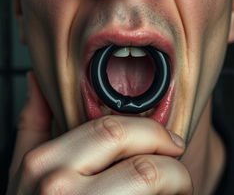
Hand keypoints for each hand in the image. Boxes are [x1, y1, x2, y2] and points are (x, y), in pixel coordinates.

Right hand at [7, 72, 192, 193]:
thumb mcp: (25, 170)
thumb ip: (34, 122)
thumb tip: (37, 80)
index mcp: (44, 164)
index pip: (112, 129)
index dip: (149, 131)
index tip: (166, 139)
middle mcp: (59, 188)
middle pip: (138, 155)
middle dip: (169, 155)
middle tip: (176, 162)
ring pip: (153, 177)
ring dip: (177, 180)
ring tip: (175, 186)